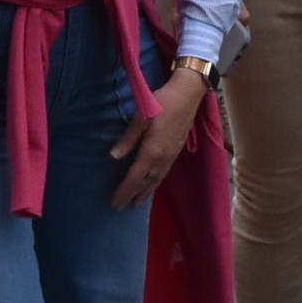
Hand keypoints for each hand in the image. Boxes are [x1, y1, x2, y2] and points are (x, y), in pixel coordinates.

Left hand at [109, 68, 209, 209]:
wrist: (188, 95)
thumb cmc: (162, 103)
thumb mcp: (140, 118)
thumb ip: (128, 139)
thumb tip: (113, 157)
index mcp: (152, 151)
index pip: (135, 178)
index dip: (124, 191)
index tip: (115, 203)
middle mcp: (162, 159)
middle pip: (145, 183)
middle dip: (132, 195)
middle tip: (120, 208)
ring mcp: (171, 156)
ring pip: (156, 181)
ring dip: (145, 193)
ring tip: (136, 203)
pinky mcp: (176, 152)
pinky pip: (163, 174)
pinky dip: (155, 184)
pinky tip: (152, 184)